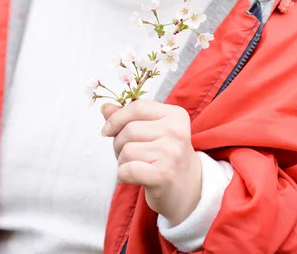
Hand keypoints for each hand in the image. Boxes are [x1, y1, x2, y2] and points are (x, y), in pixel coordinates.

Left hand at [101, 100, 201, 225]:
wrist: (190, 190)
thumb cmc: (167, 157)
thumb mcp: (153, 131)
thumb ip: (129, 118)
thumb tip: (105, 108)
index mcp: (175, 115)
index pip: (137, 107)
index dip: (116, 118)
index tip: (107, 130)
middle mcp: (175, 131)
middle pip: (129, 130)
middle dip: (118, 143)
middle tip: (126, 154)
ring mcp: (171, 153)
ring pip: (126, 150)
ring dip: (121, 161)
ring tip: (134, 166)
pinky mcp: (163, 175)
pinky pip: (128, 169)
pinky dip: (123, 174)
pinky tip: (132, 177)